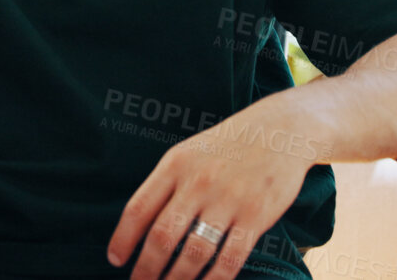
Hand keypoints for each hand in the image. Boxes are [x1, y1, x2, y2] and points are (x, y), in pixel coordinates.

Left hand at [106, 110, 319, 279]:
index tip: (115, 259)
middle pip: (162, 236)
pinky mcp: (255, 216)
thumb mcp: (189, 153)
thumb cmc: (228, 146)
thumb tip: (141, 227)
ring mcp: (228, 200)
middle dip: (147, 269)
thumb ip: (166, 185)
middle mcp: (198, 183)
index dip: (123, 239)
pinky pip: (229, 259)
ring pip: (193, 253)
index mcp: (175, 165)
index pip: (138, 208)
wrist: (281, 130)